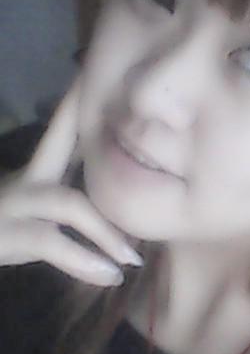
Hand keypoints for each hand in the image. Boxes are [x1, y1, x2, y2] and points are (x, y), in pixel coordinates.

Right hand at [0, 79, 142, 285]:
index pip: (62, 132)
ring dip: (106, 231)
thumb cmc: (6, 231)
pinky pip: (52, 243)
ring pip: (69, 203)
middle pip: (59, 141)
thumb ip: (71, 208)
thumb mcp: (37, 214)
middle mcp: (25, 181)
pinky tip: (110, 276)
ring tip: (134, 256)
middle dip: (86, 121)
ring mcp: (15, 205)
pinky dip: (84, 262)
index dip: (80, 105)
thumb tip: (119, 214)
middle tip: (127, 111)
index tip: (100, 78)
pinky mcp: (8, 234)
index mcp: (35, 173)